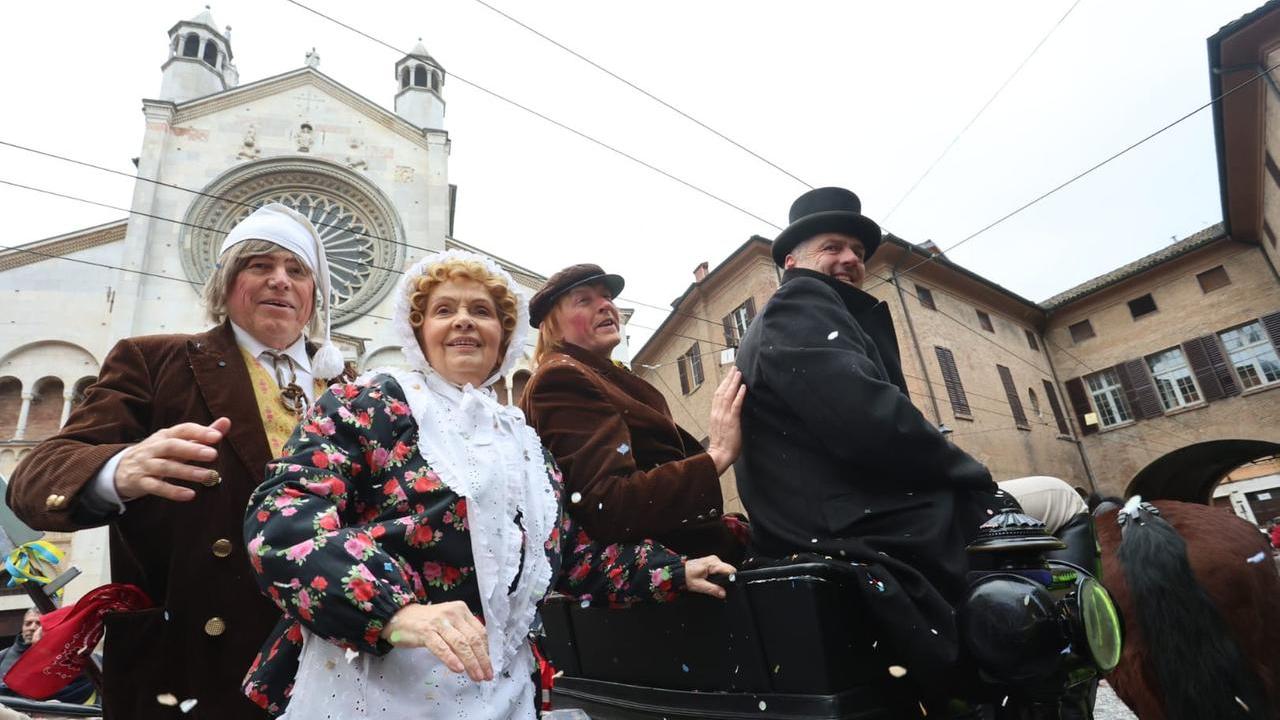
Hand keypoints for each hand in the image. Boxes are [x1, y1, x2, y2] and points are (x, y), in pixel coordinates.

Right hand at [114, 418, 231, 501]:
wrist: (119, 468)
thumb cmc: (157, 453)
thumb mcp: (177, 442)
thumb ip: (201, 434)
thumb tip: (226, 421)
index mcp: (165, 435)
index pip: (182, 429)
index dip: (199, 432)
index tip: (217, 436)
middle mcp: (154, 448)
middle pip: (172, 446)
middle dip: (192, 450)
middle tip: (213, 454)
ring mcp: (146, 465)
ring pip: (165, 467)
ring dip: (187, 472)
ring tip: (208, 476)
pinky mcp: (140, 482)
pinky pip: (156, 487)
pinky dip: (172, 491)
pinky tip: (189, 495)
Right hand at [381, 601, 492, 681]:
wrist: (399, 616)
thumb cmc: (426, 622)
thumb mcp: (448, 623)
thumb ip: (462, 633)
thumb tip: (480, 654)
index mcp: (461, 610)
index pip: (479, 632)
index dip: (486, 651)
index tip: (488, 666)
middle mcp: (452, 614)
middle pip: (472, 639)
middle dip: (482, 660)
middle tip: (486, 675)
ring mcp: (439, 622)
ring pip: (460, 644)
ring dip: (471, 663)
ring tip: (476, 676)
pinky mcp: (425, 632)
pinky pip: (441, 647)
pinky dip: (451, 659)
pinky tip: (458, 669)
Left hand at [683, 554, 735, 599]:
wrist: (678, 572)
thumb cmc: (686, 576)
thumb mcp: (699, 586)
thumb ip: (713, 589)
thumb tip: (723, 593)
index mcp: (712, 563)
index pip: (729, 570)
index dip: (731, 579)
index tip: (727, 587)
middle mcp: (714, 560)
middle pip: (728, 570)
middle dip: (725, 580)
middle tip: (716, 587)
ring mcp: (713, 560)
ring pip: (724, 570)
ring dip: (720, 578)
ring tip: (711, 583)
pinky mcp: (711, 563)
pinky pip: (719, 570)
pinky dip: (717, 576)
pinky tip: (710, 580)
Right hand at [706, 369, 745, 473]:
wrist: (719, 455)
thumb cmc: (721, 446)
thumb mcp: (719, 429)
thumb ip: (722, 419)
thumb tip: (728, 413)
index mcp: (714, 414)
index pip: (717, 395)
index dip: (723, 384)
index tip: (728, 376)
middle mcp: (717, 413)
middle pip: (721, 391)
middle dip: (728, 379)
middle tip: (734, 368)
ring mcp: (723, 416)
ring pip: (727, 395)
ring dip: (733, 383)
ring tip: (738, 373)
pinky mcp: (731, 421)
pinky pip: (735, 405)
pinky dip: (739, 395)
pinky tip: (743, 387)